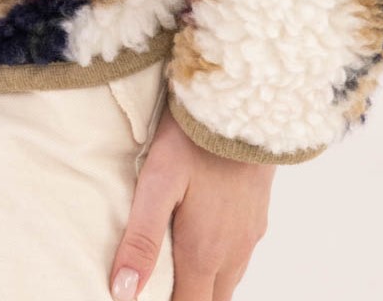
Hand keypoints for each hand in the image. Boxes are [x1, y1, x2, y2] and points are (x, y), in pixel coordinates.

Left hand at [109, 101, 275, 300]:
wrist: (244, 102)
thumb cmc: (195, 138)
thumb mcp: (158, 181)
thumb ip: (141, 238)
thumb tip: (123, 292)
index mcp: (205, 251)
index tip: (147, 297)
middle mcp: (234, 251)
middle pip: (212, 300)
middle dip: (189, 298)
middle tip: (160, 287)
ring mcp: (250, 233)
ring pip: (228, 280)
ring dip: (206, 284)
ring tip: (177, 270)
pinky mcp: (259, 214)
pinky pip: (241, 255)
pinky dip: (221, 263)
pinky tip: (204, 241)